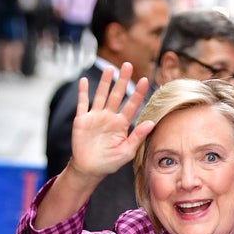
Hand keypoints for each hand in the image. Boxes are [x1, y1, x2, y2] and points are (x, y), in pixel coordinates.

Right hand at [67, 62, 154, 182]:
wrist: (90, 169)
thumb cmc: (109, 162)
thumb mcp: (127, 151)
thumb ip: (138, 136)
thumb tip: (151, 123)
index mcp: (121, 124)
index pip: (132, 106)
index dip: (138, 93)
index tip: (145, 80)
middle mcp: (109, 117)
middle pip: (117, 95)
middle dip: (122, 80)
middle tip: (128, 65)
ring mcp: (95, 117)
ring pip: (101, 95)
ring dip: (105, 82)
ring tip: (110, 69)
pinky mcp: (82, 120)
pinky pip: (82, 103)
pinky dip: (82, 92)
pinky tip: (83, 80)